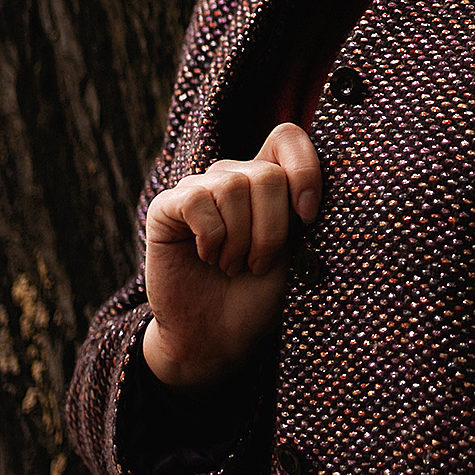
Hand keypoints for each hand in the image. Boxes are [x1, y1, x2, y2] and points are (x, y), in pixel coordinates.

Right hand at [141, 122, 321, 391]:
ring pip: (233, 186)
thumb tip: (309, 186)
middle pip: (266, 174)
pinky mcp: (165, 207)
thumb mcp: (295, 250)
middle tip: (258, 263)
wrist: (218, 337)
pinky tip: (207, 256)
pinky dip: (210, 236)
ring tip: (233, 264)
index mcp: (268, 180)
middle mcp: (233, 176)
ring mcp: (198, 188)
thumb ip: (299, 210)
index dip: (304, 170)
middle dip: (271, 230)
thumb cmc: (259, 294)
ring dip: (239, 239)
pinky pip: (195, 200)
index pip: (287, 138)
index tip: (307, 218)